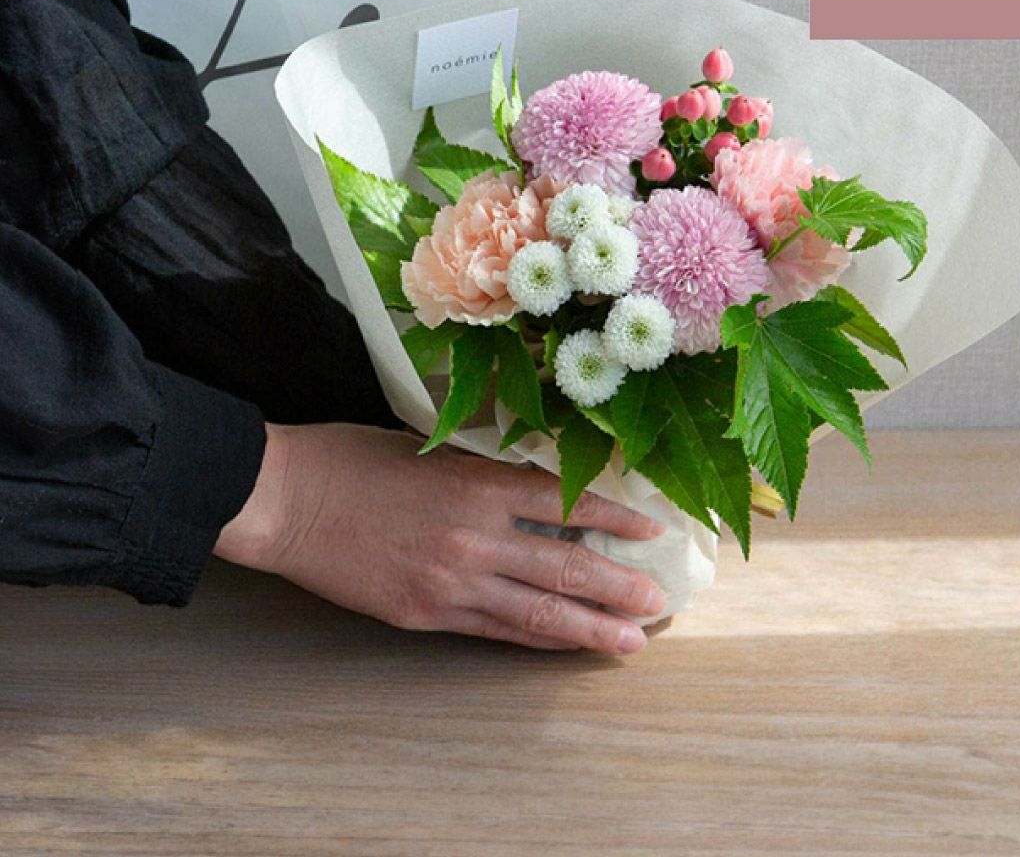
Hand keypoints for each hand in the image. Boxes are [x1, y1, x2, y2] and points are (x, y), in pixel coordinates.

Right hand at [214, 423, 666, 652]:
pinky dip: (533, 637)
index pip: (563, 503)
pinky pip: (492, 630)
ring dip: (588, 626)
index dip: (613, 518)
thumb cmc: (351, 460)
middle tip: (658, 601)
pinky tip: (561, 644)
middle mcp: (472, 538)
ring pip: (536, 610)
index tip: (650, 532)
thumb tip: (533, 490)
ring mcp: (449, 582)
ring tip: (630, 640)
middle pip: (563, 565)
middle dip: (617, 586)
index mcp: (475, 485)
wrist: (286, 500)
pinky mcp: (424, 614)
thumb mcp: (427, 450)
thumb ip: (482, 473)